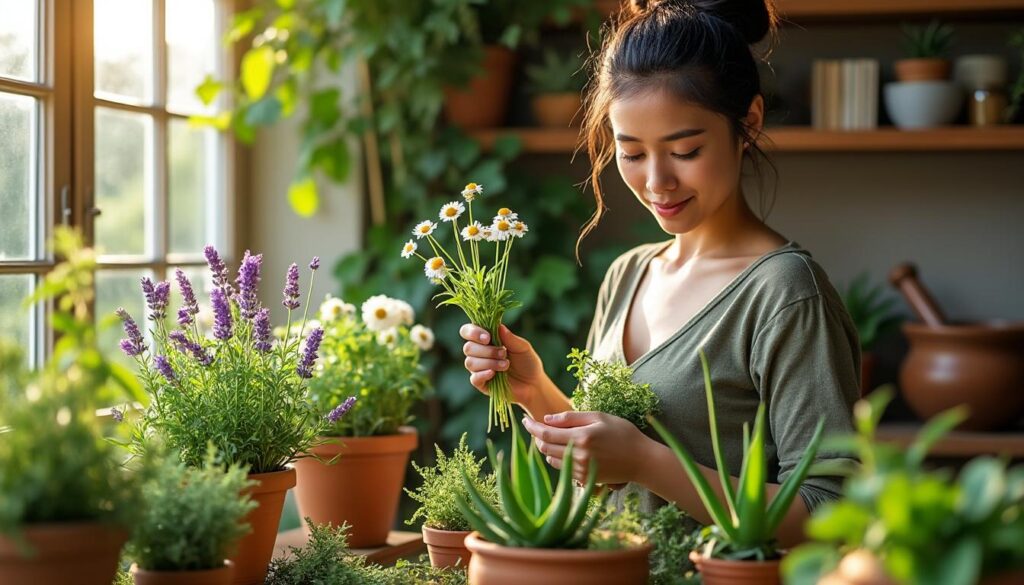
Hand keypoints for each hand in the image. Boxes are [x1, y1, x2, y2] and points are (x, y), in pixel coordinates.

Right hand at [459, 323, 545, 407]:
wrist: (534, 384)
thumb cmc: (527, 362)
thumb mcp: (523, 347)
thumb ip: (510, 338)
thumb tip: (498, 326)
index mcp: (486, 340)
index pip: (467, 331)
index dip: (473, 332)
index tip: (488, 338)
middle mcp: (479, 353)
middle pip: (468, 347)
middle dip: (487, 350)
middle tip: (504, 353)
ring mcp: (479, 369)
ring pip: (470, 363)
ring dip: (489, 362)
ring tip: (506, 365)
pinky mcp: (482, 384)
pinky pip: (474, 378)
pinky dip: (483, 374)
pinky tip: (494, 373)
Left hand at [522, 411, 653, 485]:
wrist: (641, 460)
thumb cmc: (622, 433)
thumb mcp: (599, 417)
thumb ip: (570, 417)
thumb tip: (546, 419)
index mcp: (581, 437)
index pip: (546, 433)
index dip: (531, 426)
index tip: (525, 419)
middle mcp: (578, 455)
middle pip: (544, 447)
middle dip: (537, 436)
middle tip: (538, 426)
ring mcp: (580, 470)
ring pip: (550, 459)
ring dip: (546, 447)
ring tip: (554, 436)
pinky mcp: (583, 479)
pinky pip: (561, 468)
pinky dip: (557, 458)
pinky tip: (566, 449)